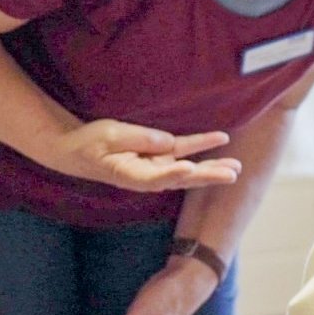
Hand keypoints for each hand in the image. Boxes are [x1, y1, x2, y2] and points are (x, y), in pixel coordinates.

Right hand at [44, 119, 242, 192]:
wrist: (77, 150)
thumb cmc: (89, 144)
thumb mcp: (108, 136)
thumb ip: (138, 138)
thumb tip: (168, 142)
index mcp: (132, 176)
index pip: (156, 178)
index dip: (174, 173)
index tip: (190, 168)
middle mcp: (148, 176)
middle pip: (182, 178)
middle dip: (208, 176)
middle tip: (232, 174)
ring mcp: (155, 166)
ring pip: (189, 168)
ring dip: (212, 167)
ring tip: (236, 167)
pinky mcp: (158, 155)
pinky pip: (183, 151)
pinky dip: (201, 146)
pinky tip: (221, 141)